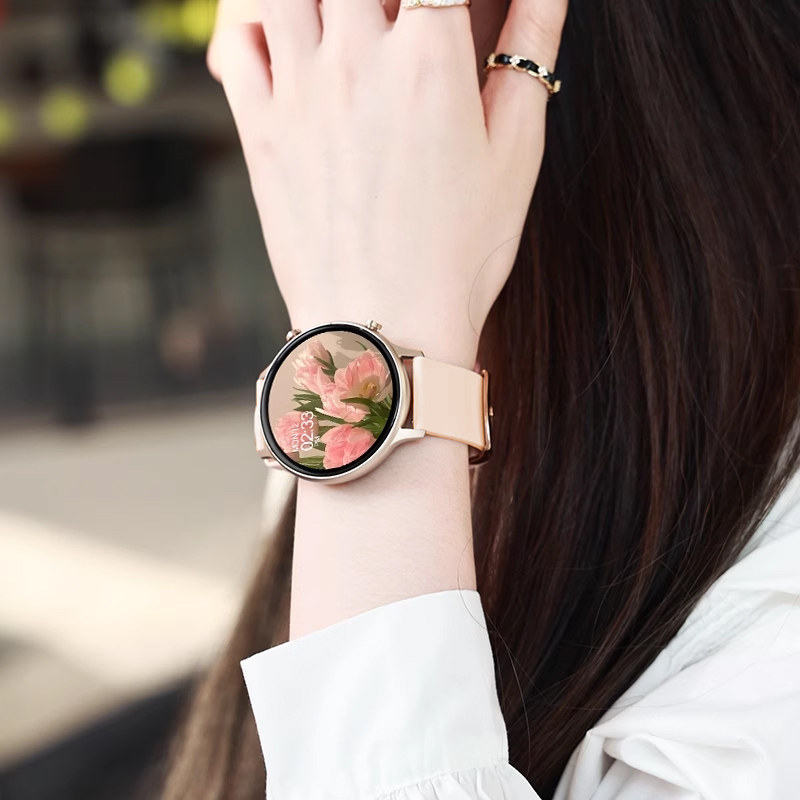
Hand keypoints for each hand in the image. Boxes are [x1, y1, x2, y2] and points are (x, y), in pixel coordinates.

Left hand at [210, 0, 566, 368]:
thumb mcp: (515, 156)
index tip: (439, 3)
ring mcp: (299, 92)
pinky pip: (238, 42)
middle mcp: (356, 59)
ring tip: (341, 21)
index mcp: (430, 58)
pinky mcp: (260, 131)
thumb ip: (530, 52)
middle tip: (389, 16)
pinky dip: (255, 23)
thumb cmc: (461, 254)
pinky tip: (289, 40)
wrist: (385, 329)